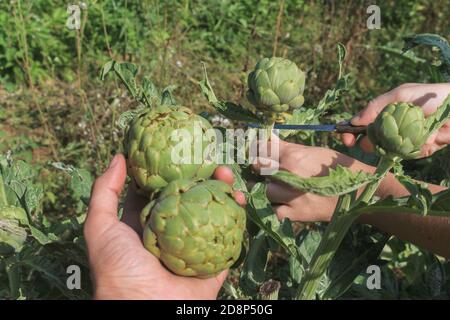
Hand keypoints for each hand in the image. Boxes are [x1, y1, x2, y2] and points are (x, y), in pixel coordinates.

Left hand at [84, 154, 244, 299]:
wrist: (145, 307)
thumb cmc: (119, 269)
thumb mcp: (101, 228)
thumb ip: (105, 193)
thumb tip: (118, 158)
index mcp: (147, 224)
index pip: (162, 191)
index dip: (172, 171)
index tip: (183, 152)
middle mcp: (172, 233)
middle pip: (191, 199)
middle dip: (202, 177)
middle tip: (210, 160)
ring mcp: (194, 247)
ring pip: (213, 213)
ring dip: (222, 192)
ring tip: (227, 174)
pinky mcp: (214, 261)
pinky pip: (230, 236)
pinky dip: (238, 217)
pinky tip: (240, 198)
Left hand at [252, 137, 375, 221]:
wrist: (360, 192)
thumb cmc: (337, 167)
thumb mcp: (313, 151)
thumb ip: (287, 147)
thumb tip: (266, 136)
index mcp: (294, 156)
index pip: (262, 149)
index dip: (257, 148)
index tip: (258, 150)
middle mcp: (290, 175)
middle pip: (260, 168)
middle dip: (260, 166)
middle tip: (265, 167)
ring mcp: (291, 196)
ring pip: (264, 190)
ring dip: (267, 187)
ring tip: (278, 186)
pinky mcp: (296, 214)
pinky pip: (274, 211)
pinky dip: (275, 207)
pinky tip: (283, 201)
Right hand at [342, 83, 449, 156]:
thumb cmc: (431, 95)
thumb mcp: (400, 94)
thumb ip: (376, 106)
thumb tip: (354, 121)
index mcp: (383, 113)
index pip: (359, 125)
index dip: (350, 133)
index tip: (347, 140)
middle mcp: (391, 128)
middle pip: (372, 143)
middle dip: (377, 144)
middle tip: (385, 140)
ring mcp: (404, 140)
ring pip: (393, 151)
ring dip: (407, 143)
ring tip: (425, 131)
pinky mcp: (419, 149)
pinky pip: (412, 155)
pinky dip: (423, 147)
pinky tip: (434, 136)